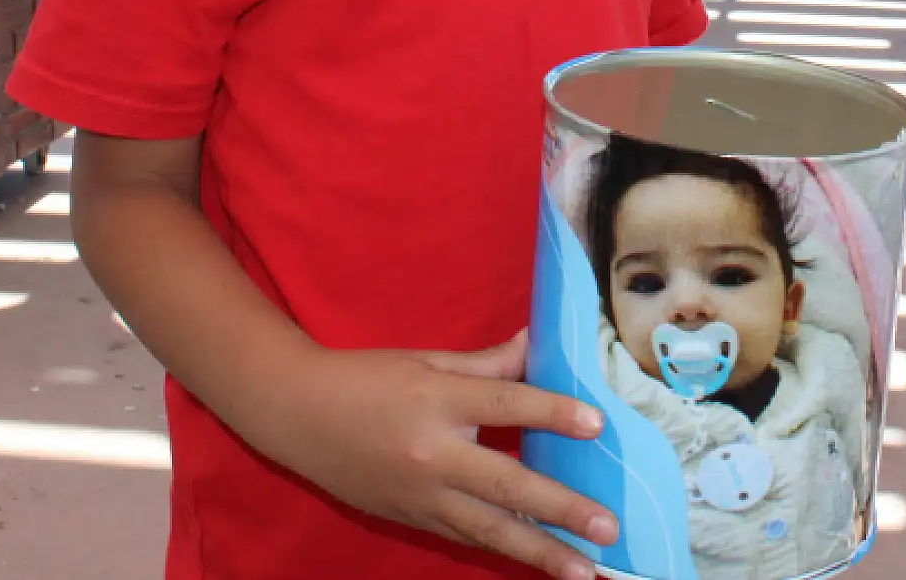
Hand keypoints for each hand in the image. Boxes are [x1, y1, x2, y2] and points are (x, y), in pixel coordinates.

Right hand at [286, 333, 617, 579]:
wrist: (298, 415)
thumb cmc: (366, 378)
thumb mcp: (426, 359)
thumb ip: (486, 362)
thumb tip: (536, 347)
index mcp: (436, 400)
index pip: (504, 406)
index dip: (551, 413)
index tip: (597, 425)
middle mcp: (432, 454)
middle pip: (505, 483)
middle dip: (560, 508)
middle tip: (607, 526)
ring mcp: (421, 495)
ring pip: (490, 529)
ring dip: (541, 552)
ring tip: (584, 570)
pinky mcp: (412, 520)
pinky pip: (466, 536)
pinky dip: (504, 549)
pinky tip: (538, 561)